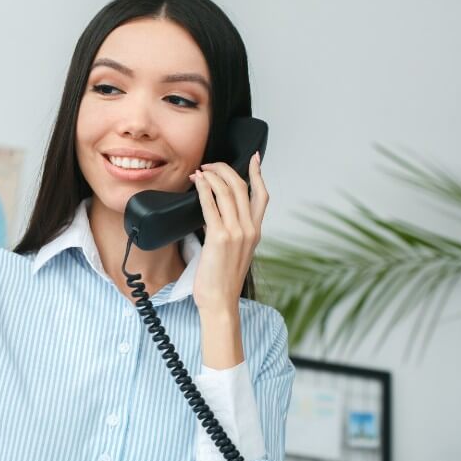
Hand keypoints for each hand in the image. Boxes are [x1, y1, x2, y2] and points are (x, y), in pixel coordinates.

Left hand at [188, 152, 267, 311]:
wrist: (220, 302)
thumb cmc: (222, 281)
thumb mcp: (234, 253)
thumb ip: (230, 232)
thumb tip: (214, 214)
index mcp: (256, 232)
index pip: (262, 196)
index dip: (259, 173)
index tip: (254, 158)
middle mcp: (250, 229)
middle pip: (242, 186)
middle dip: (225, 169)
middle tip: (210, 164)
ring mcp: (236, 233)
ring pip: (227, 191)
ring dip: (212, 176)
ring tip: (201, 171)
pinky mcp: (220, 238)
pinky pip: (211, 205)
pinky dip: (204, 189)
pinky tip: (198, 183)